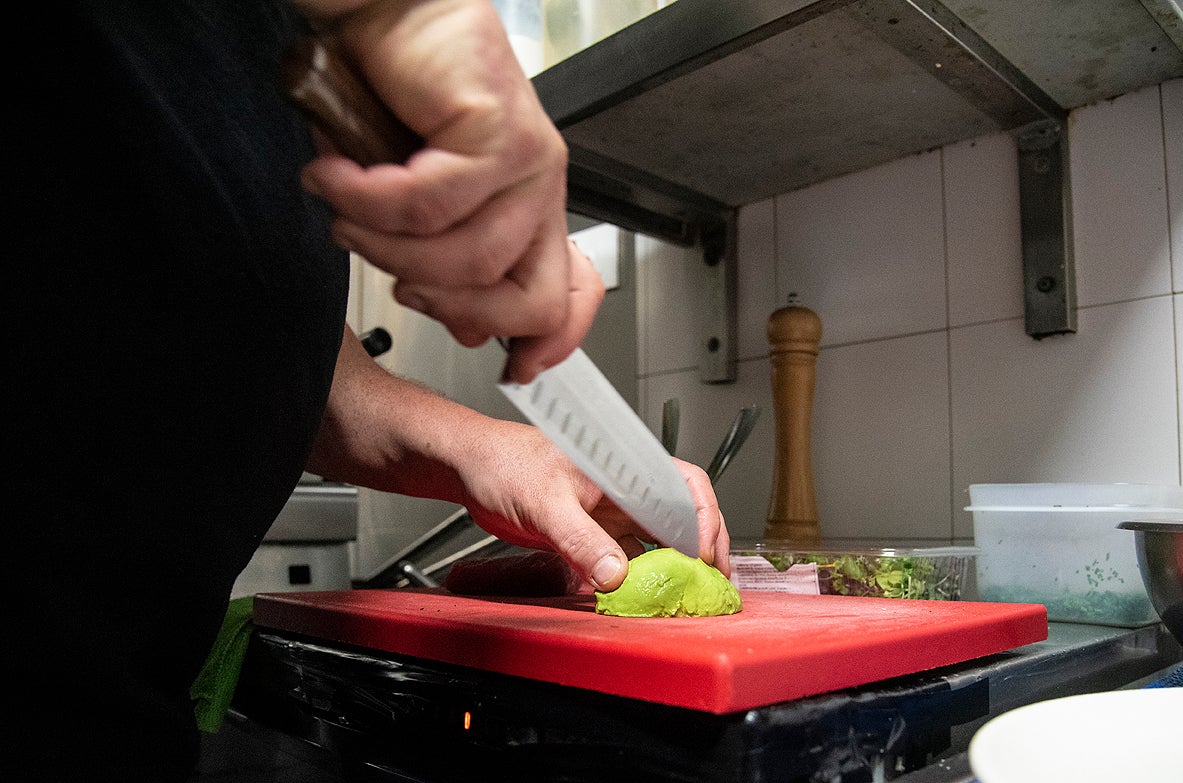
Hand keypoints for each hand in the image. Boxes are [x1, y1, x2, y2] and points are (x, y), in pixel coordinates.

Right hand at [294, 0, 600, 381]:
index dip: (550, 342)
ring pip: (466, 258)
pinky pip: (429, 204)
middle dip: (448, 308)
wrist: (382, 11)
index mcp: (528, 210)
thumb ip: (438, 260)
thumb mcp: (416, 203)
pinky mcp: (500, 131)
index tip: (519, 370)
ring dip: (385, 247)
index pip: (568, 294)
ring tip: (347, 210)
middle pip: (523, 299)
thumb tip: (450, 317)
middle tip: (395, 280)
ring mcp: (528, 162)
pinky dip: (366, 198)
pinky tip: (337, 173)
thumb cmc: (392, 97)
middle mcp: (539, 189)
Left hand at [456, 423, 730, 590]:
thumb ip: (580, 539)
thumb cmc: (505, 463)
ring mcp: (611, 511)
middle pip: (682, 515)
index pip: (684, 486)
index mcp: (624, 465)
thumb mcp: (545, 503)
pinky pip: (628, 557)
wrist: (472, 469)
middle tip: (716, 583)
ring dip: (675, 567)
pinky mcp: (594, 532)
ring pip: (659, 539)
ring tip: (691, 595)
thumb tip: (615, 573)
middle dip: (703, 548)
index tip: (703, 555)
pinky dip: (640, 577)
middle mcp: (625, 487)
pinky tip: (647, 596)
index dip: (703, 520)